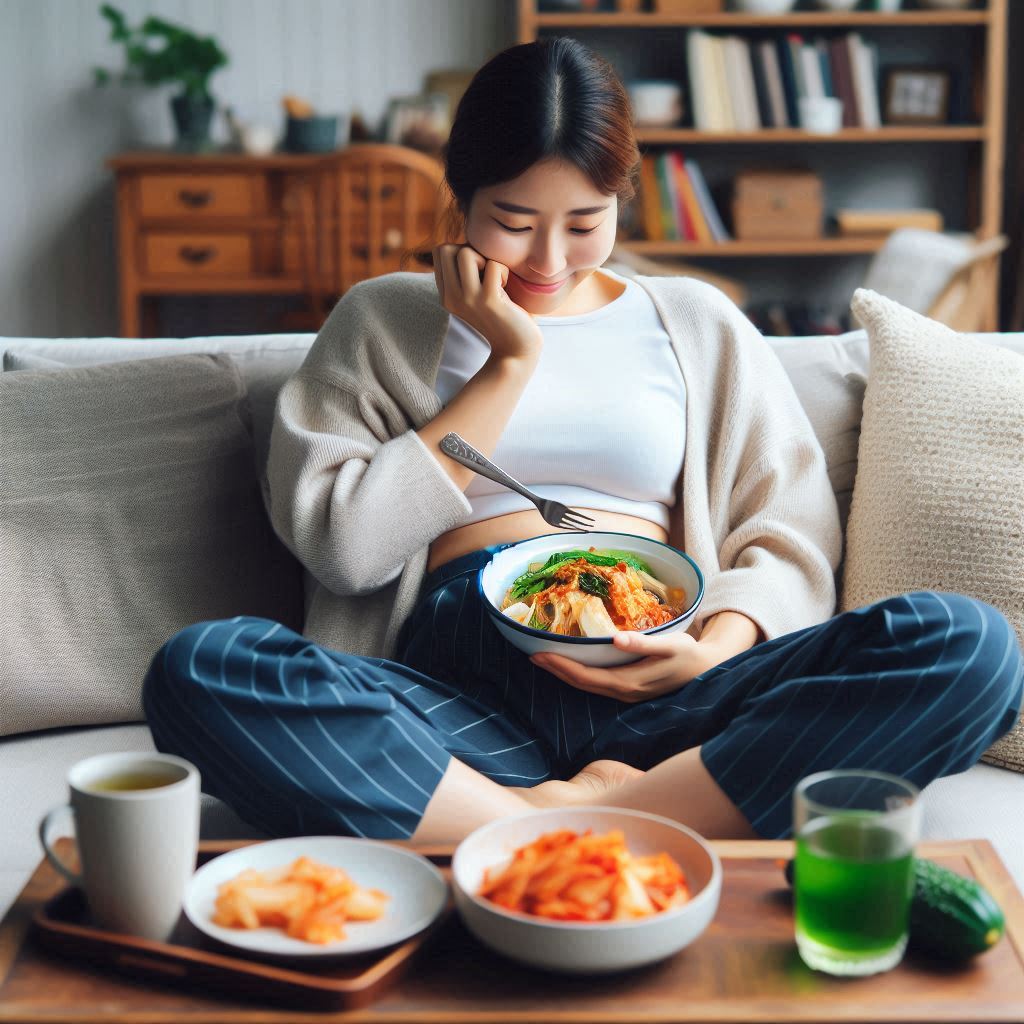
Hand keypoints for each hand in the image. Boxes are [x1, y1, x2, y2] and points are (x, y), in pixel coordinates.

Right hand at [432, 243, 541, 362]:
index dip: (461, 250)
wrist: (517, 350)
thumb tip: (469, 241)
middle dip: (470, 250)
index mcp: (446, 295)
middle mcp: (452, 297)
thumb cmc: (505, 316)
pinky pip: (494, 265)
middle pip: (447, 248)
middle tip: (487, 271)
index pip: (440, 252)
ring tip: (497, 279)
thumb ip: (469, 272)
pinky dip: (504, 271)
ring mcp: (468, 299)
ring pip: (465, 252)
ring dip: (486, 258)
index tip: (479, 269)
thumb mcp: (479, 294)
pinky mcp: (489, 301)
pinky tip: (507, 288)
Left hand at [529, 631, 729, 703]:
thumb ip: (643, 644)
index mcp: (629, 683)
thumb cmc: (688, 653)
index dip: (561, 667)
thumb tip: (616, 640)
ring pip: (587, 687)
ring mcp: (625, 694)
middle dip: (556, 670)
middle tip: (532, 656)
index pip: (586, 677)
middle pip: (581, 683)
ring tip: (544, 660)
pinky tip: (570, 665)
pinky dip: (579, 675)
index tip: (539, 654)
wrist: (707, 670)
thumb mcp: (669, 645)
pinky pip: (596, 685)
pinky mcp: (628, 690)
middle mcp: (623, 693)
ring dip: (564, 674)